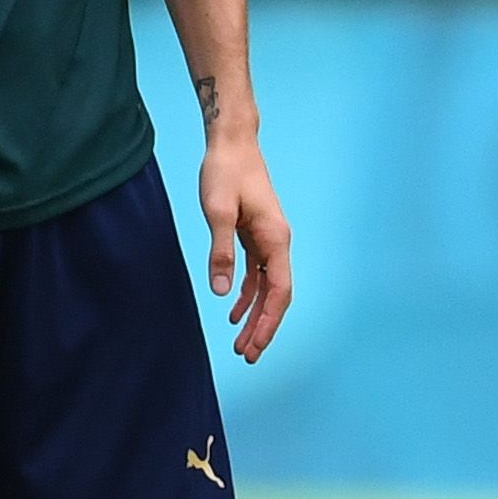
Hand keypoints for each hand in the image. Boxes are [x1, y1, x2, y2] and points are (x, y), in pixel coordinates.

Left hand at [200, 130, 293, 363]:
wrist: (232, 143)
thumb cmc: (226, 172)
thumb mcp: (218, 212)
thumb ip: (221, 252)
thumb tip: (222, 294)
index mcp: (275, 240)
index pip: (279, 292)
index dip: (268, 322)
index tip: (254, 346)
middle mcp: (277, 243)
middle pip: (277, 295)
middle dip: (264, 327)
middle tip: (247, 355)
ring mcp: (268, 240)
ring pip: (267, 288)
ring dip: (255, 315)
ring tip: (240, 342)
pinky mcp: (255, 235)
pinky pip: (256, 274)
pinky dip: (247, 294)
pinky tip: (233, 311)